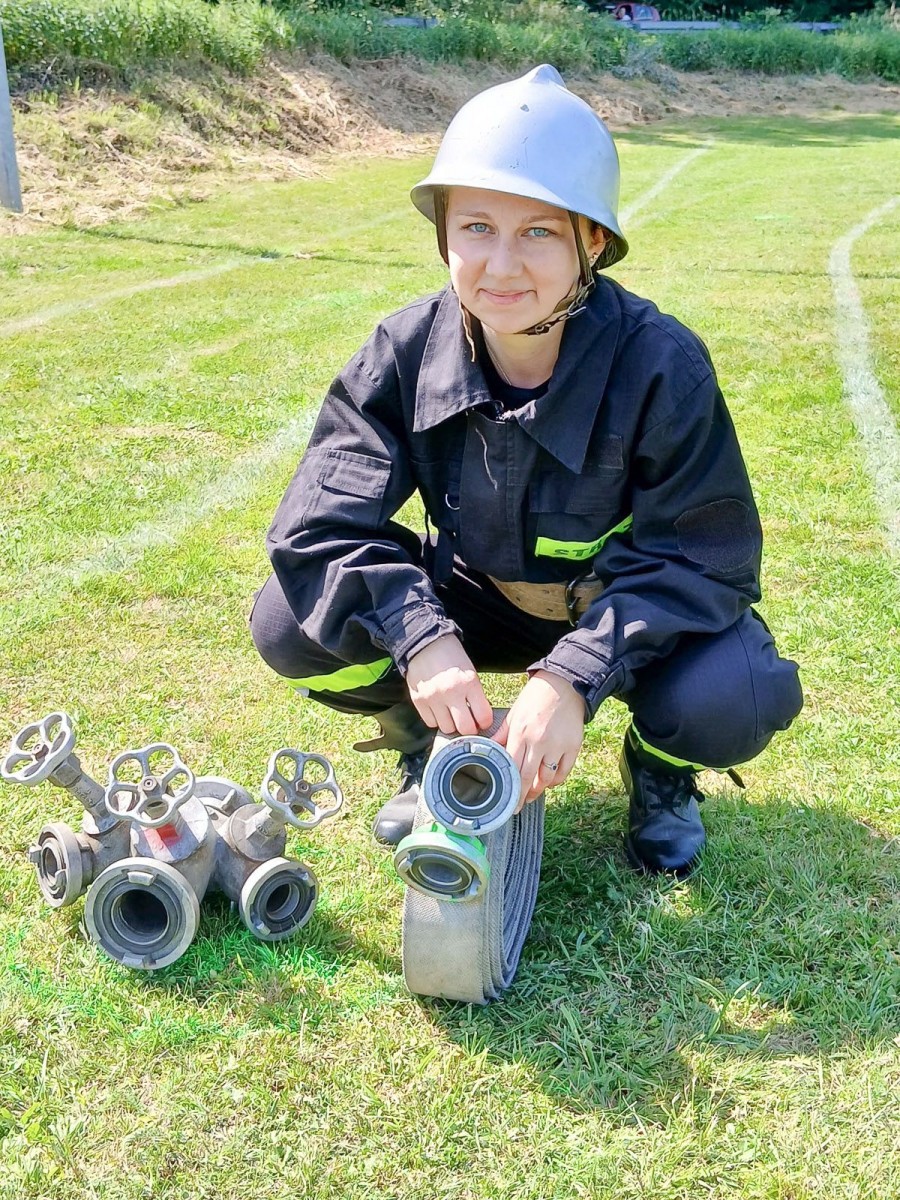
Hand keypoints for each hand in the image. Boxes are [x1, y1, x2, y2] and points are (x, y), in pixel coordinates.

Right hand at [406, 634, 493, 736]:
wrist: (425, 644)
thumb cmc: (452, 658)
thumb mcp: (470, 672)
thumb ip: (475, 695)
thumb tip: (479, 719)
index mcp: (469, 683)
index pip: (483, 717)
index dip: (484, 723)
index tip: (482, 721)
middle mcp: (451, 692)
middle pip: (465, 728)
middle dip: (469, 729)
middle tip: (468, 723)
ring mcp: (433, 698)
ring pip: (447, 729)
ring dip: (451, 725)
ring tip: (452, 714)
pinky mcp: (419, 701)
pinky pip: (430, 723)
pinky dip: (436, 720)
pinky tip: (439, 711)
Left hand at [493, 670, 584, 808]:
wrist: (564, 685)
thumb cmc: (536, 697)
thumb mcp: (514, 713)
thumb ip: (502, 734)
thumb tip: (490, 748)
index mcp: (521, 734)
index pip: (513, 768)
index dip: (510, 789)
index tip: (507, 802)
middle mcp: (540, 742)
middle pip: (529, 778)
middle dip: (523, 796)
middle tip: (518, 806)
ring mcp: (558, 745)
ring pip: (547, 778)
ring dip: (539, 789)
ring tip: (532, 794)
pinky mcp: (573, 746)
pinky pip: (564, 771)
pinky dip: (556, 780)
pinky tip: (549, 781)